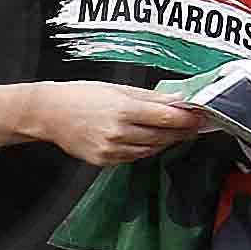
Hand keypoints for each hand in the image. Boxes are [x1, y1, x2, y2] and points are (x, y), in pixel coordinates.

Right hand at [31, 82, 212, 169]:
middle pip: (163, 135)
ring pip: (152, 149)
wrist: (48, 114)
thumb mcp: (117, 88)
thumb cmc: (80, 96)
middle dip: (182, 130)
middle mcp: (118, 132)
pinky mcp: (105, 161)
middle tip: (195, 125)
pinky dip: (147, 148)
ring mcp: (111, 150)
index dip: (188, 119)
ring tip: (174, 132)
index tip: (202, 116)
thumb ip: (151, 97)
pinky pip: (135, 157)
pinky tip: (150, 140)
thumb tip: (178, 99)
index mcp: (123, 110)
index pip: (167, 118)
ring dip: (166, 141)